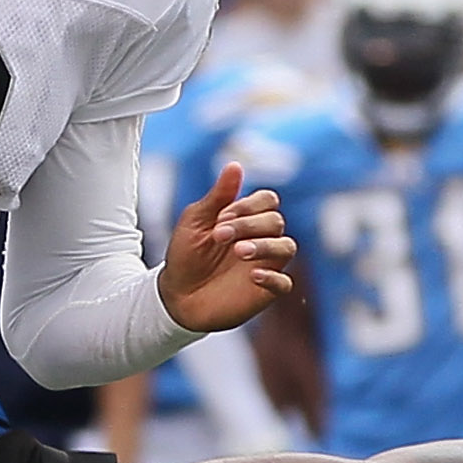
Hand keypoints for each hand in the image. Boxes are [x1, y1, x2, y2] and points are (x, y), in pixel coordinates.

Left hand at [161, 161, 295, 334]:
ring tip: (239, 251)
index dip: (248, 206)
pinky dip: (273, 277)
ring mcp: (266, 265)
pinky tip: (252, 276)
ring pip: (287, 247)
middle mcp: (261, 239)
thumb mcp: (195, 221)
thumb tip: (235, 165)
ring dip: (265, 245)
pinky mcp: (265, 292)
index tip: (221, 218)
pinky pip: (285, 283)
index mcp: (247, 219)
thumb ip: (218, 196)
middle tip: (220, 236)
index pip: (268, 200)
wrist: (175, 296)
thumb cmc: (185, 256)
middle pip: (276, 221)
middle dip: (249, 225)